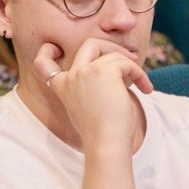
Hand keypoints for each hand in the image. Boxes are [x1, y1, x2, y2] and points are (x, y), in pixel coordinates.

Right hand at [34, 38, 152, 151]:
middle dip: (111, 47)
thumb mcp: (90, 108)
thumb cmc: (103, 133)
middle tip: (129, 60)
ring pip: (113, 54)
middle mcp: (71, 76)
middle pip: (90, 44)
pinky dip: (139, 74)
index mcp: (63, 87)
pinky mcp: (104, 71)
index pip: (42, 64)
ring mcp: (85, 71)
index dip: (46, 52)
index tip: (53, 48)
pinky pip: (127, 64)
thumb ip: (93, 87)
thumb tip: (117, 70)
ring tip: (143, 85)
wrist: (106, 144)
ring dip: (132, 66)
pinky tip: (146, 89)